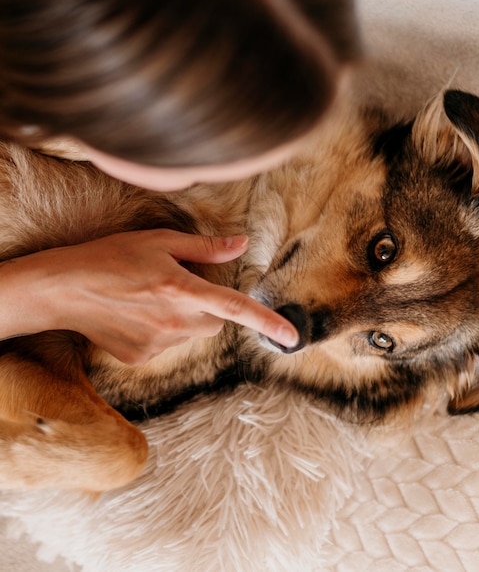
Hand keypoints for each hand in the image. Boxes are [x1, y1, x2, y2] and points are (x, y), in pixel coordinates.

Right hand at [0, 230, 298, 364]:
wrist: (65, 288)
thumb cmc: (112, 256)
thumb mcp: (160, 241)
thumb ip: (205, 248)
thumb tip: (242, 243)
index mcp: (183, 290)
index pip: (236, 308)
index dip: (268, 322)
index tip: (292, 337)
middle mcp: (175, 322)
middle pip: (215, 320)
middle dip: (208, 305)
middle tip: (177, 284)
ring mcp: (158, 344)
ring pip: (191, 333)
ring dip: (183, 317)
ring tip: (149, 297)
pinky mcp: (142, 358)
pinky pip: (167, 344)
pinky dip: (162, 330)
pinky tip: (136, 314)